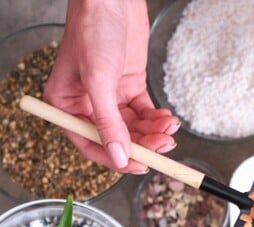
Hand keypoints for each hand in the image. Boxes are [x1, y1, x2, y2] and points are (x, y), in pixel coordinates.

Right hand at [44, 0, 178, 173]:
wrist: (111, 1)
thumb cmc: (94, 31)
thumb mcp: (99, 80)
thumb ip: (108, 122)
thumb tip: (120, 157)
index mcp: (67, 106)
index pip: (91, 145)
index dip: (117, 159)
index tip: (141, 166)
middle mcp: (87, 105)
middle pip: (118, 139)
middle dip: (143, 144)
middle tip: (164, 145)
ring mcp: (110, 97)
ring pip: (135, 128)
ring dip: (154, 132)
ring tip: (169, 127)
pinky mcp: (129, 87)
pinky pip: (144, 113)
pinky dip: (157, 119)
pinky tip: (168, 117)